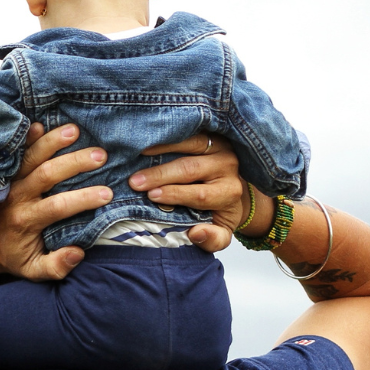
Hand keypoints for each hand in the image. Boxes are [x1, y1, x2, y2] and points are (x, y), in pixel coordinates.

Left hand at [0, 123, 111, 283]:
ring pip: (30, 157)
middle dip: (74, 163)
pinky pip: (15, 152)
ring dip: (52, 142)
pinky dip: (26, 137)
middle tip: (101, 155)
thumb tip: (78, 253)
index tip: (107, 193)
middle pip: (47, 175)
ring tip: (75, 130)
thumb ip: (56, 266)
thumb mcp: (32, 270)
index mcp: (27, 220)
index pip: (58, 206)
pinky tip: (41, 123)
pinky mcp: (4, 171)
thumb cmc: (11, 256)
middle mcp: (17, 197)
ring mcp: (9, 181)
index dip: (83, 199)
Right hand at [126, 133, 264, 250]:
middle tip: (135, 181)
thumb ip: (213, 239)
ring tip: (138, 154)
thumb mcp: (222, 232)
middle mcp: (228, 166)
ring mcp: (220, 145)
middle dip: (161, 175)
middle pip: (192, 168)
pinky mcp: (212, 132)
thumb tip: (196, 233)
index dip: (175, 194)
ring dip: (161, 148)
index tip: (151, 196)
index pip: (201, 194)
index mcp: (229, 192)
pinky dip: (168, 133)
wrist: (234, 188)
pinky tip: (148, 138)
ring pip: (190, 143)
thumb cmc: (220, 211)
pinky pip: (189, 130)